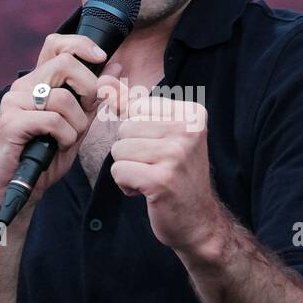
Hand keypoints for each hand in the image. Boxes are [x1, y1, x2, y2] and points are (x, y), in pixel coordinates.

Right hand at [0, 34, 121, 228]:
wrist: (17, 191)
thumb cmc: (45, 159)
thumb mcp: (77, 126)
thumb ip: (94, 99)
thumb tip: (116, 68)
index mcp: (37, 83)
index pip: (56, 44)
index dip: (81, 45)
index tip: (102, 58)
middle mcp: (23, 87)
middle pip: (65, 64)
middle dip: (89, 89)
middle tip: (88, 113)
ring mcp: (14, 103)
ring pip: (63, 97)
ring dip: (77, 124)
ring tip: (69, 140)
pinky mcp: (11, 123)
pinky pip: (52, 120)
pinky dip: (65, 136)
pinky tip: (58, 147)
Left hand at [106, 85, 224, 255]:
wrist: (199, 222)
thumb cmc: (176, 176)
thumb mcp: (159, 135)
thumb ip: (130, 105)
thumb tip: (103, 80)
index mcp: (192, 113)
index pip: (137, 108)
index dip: (139, 134)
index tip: (162, 151)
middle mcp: (188, 130)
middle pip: (126, 128)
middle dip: (132, 152)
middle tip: (158, 169)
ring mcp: (177, 155)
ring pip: (119, 149)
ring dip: (128, 169)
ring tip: (152, 179)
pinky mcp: (162, 180)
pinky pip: (119, 171)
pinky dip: (126, 184)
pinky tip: (147, 192)